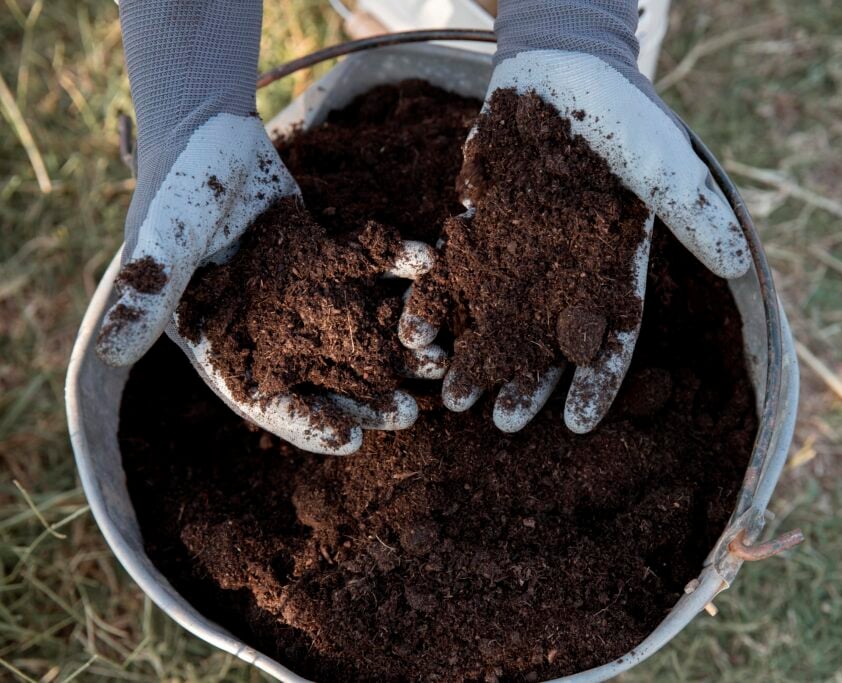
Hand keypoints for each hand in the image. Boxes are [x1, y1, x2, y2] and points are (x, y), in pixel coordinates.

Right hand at [96, 116, 434, 454]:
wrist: (206, 131)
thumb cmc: (174, 190)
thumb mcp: (160, 244)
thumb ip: (147, 294)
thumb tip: (109, 354)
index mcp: (225, 341)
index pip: (264, 399)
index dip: (305, 423)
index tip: (350, 441)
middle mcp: (269, 328)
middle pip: (323, 377)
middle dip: (367, 398)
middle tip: (411, 413)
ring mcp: (303, 295)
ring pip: (356, 331)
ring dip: (396, 345)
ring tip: (438, 359)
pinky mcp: (330, 257)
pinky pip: (372, 271)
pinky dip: (400, 270)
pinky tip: (431, 270)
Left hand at [400, 1, 750, 434]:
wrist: (563, 68)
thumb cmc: (623, 117)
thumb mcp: (665, 163)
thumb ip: (694, 214)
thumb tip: (738, 262)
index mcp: (614, 269)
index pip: (610, 338)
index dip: (595, 382)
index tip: (576, 424)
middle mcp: (566, 272)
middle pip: (546, 341)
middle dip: (526, 383)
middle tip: (500, 422)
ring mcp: (521, 252)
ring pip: (498, 317)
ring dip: (478, 356)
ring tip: (453, 395)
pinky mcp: (481, 227)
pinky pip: (457, 272)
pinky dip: (439, 300)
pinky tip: (418, 332)